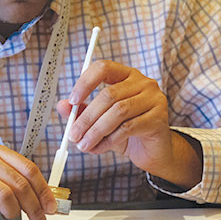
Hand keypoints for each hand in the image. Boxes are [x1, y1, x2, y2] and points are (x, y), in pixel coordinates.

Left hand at [56, 60, 201, 188]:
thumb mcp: (100, 120)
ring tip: (84, 144)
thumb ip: (83, 111)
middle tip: (73, 134)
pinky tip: (99, 148)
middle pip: (109, 94)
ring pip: (118, 112)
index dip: (85, 82)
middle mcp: (143, 83)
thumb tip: (62, 106)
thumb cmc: (127, 132)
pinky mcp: (159, 118)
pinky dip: (109, 140)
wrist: (153, 151)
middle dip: (87, 117)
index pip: (104, 68)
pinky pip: (128, 127)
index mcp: (127, 75)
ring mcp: (154, 99)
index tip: (72, 101)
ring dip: (96, 130)